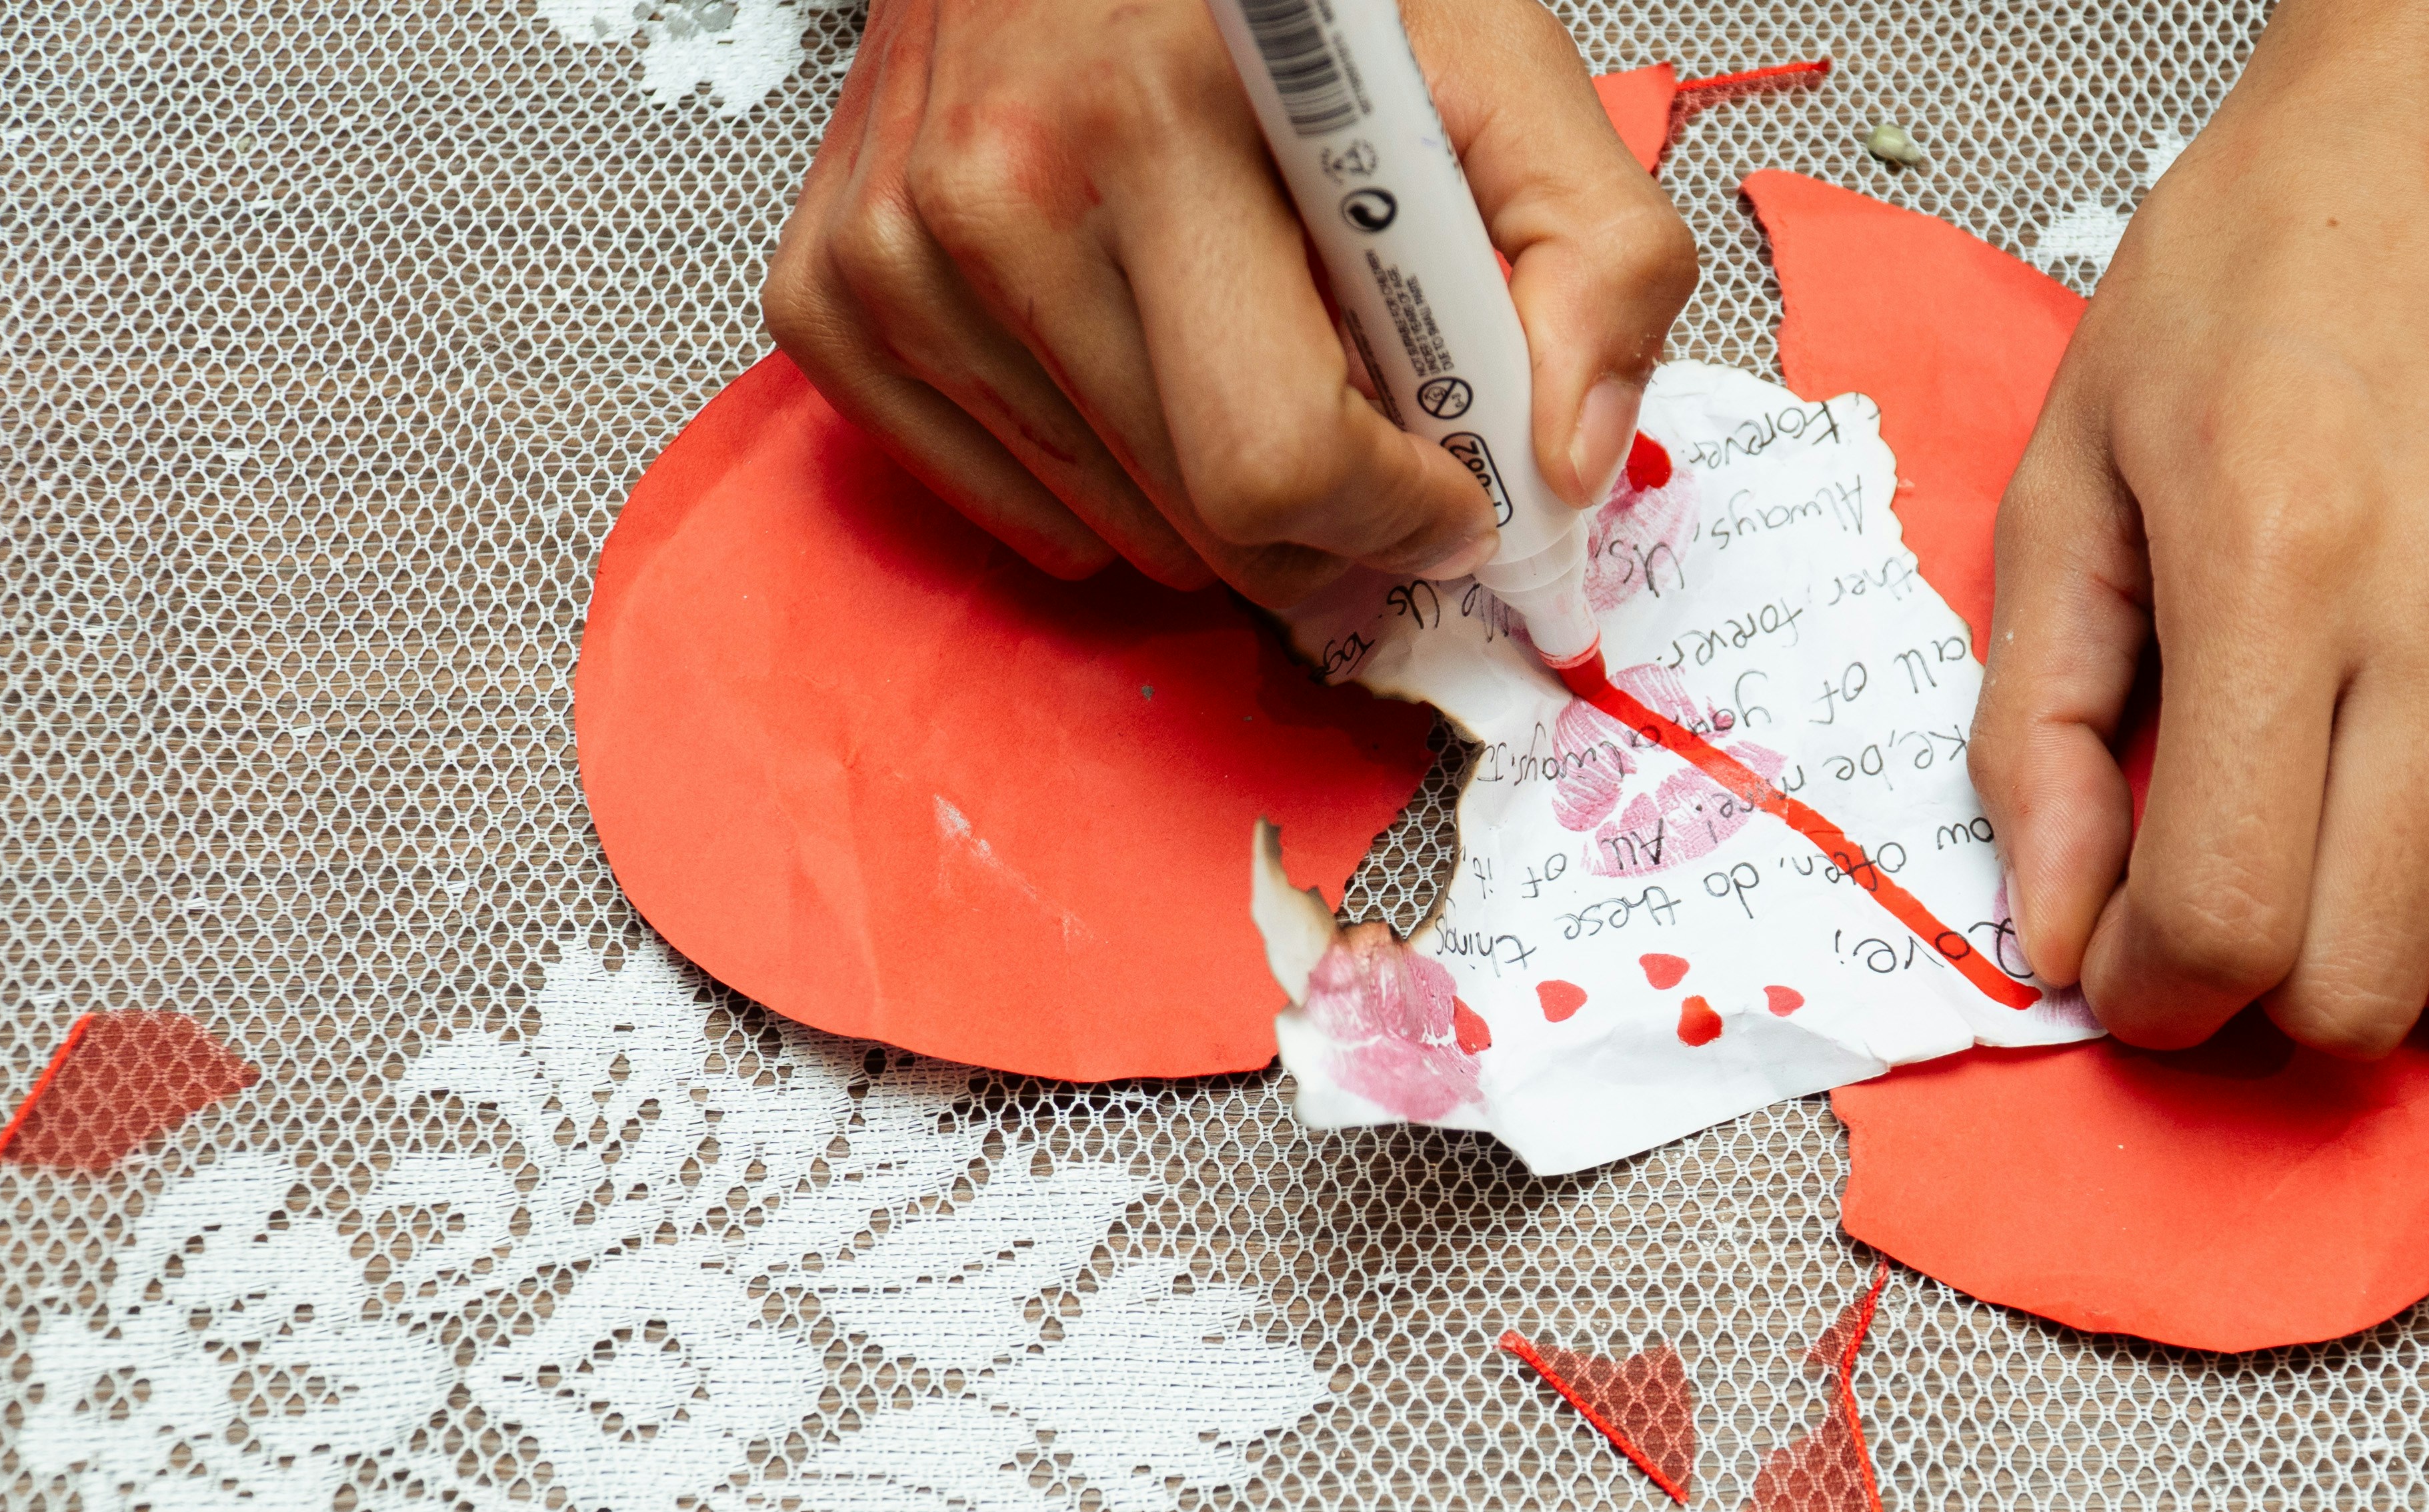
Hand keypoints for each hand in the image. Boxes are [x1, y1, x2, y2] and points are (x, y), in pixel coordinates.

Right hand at [761, 0, 1694, 606]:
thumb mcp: (1487, 61)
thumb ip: (1596, 253)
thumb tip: (1570, 461)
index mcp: (1164, 118)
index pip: (1279, 458)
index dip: (1401, 511)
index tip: (1450, 482)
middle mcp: (1002, 185)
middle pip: (1199, 521)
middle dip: (1323, 525)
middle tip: (1365, 435)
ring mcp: (897, 246)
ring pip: (1108, 533)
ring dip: (1212, 503)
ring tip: (1245, 360)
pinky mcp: (832, 292)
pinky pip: (1003, 510)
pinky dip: (1096, 488)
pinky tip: (1137, 369)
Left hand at [1971, 0, 2428, 1053]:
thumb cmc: (2255, 277)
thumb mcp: (2068, 480)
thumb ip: (2039, 729)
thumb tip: (2055, 930)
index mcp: (2282, 573)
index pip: (2228, 917)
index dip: (2153, 992)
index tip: (2129, 961)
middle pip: (2380, 981)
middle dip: (2271, 997)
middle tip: (2234, 913)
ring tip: (2384, 885)